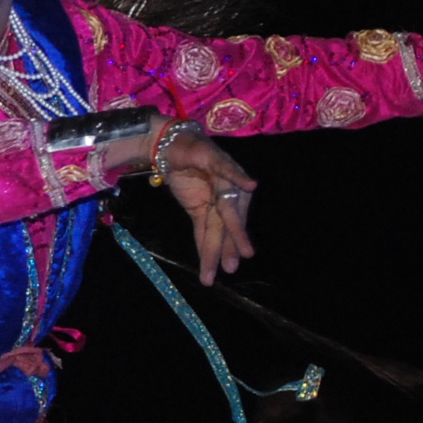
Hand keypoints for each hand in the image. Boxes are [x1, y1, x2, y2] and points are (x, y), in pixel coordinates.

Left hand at [160, 126, 260, 283]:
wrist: (170, 144)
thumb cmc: (191, 145)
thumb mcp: (206, 154)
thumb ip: (228, 171)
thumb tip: (252, 187)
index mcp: (230, 182)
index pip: (232, 210)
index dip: (237, 230)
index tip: (247, 252)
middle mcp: (225, 196)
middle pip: (225, 226)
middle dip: (227, 248)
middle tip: (232, 269)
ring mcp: (212, 205)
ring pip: (214, 233)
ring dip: (214, 254)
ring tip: (212, 277)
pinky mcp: (199, 210)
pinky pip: (202, 231)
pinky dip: (204, 247)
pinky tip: (207, 265)